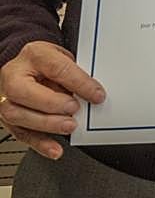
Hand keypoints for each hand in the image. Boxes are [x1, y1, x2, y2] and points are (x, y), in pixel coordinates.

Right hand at [0, 41, 105, 159]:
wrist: (25, 65)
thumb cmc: (45, 62)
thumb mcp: (62, 57)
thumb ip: (73, 74)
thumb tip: (92, 92)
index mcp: (34, 55)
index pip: (56, 68)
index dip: (78, 83)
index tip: (96, 94)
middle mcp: (14, 76)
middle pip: (26, 92)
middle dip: (53, 104)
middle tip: (74, 110)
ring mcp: (5, 98)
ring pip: (19, 115)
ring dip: (47, 124)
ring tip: (69, 126)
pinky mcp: (6, 118)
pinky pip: (20, 133)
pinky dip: (39, 143)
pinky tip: (55, 149)